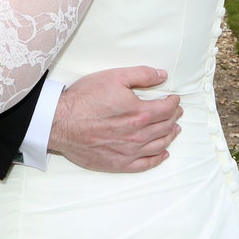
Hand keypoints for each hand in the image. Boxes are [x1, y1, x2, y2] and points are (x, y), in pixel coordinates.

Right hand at [48, 66, 181, 172]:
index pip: (166, 109)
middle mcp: (139, 134)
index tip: (175, 100)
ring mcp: (130, 151)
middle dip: (173, 118)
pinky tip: (163, 154)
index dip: (173, 103)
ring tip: (174, 130)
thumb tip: (162, 75)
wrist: (61, 122)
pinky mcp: (119, 163)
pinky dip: (157, 159)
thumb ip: (141, 75)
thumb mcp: (114, 77)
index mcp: (140, 112)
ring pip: (159, 145)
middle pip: (165, 127)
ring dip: (170, 136)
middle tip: (176, 113)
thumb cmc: (85, 98)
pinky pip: (145, 164)